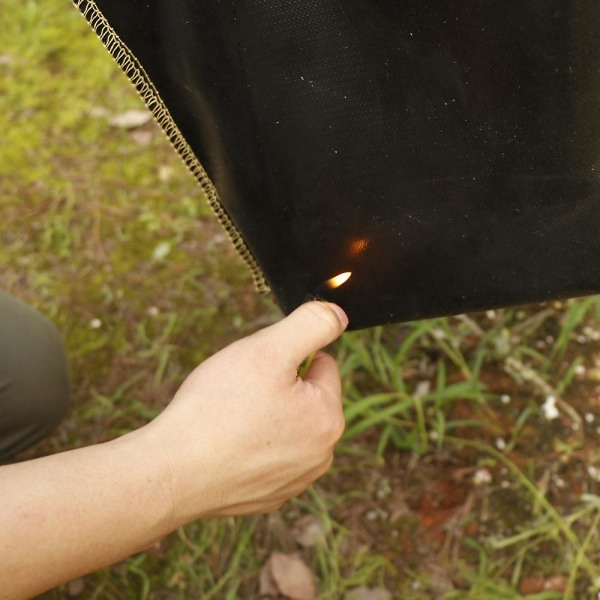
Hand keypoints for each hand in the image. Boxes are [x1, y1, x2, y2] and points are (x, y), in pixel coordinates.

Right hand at [141, 301, 348, 523]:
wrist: (172, 471)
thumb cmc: (218, 408)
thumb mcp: (269, 350)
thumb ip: (312, 325)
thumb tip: (337, 315)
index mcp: (328, 418)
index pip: (321, 364)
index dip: (286, 357)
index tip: (256, 369)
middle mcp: (320, 456)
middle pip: (304, 397)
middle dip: (277, 387)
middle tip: (239, 394)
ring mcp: (294, 480)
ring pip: (285, 426)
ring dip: (265, 416)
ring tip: (230, 420)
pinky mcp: (268, 497)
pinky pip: (265, 455)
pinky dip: (249, 447)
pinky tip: (225, 447)